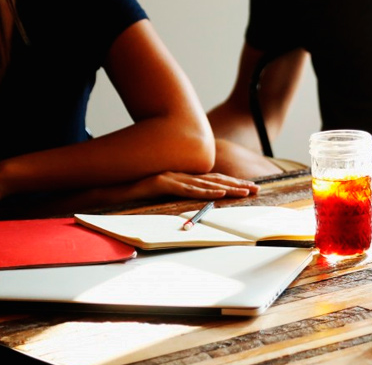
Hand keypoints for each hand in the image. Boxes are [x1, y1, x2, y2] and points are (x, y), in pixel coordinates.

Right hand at [123, 171, 259, 200]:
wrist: (106, 189)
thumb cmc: (133, 195)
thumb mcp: (161, 196)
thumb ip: (178, 196)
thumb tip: (197, 206)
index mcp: (182, 177)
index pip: (213, 180)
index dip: (232, 183)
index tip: (251, 188)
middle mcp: (179, 174)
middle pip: (214, 180)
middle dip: (237, 185)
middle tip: (257, 189)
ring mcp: (170, 177)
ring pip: (204, 184)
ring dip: (227, 189)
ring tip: (245, 193)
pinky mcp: (160, 183)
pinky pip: (186, 189)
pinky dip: (204, 192)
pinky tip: (218, 195)